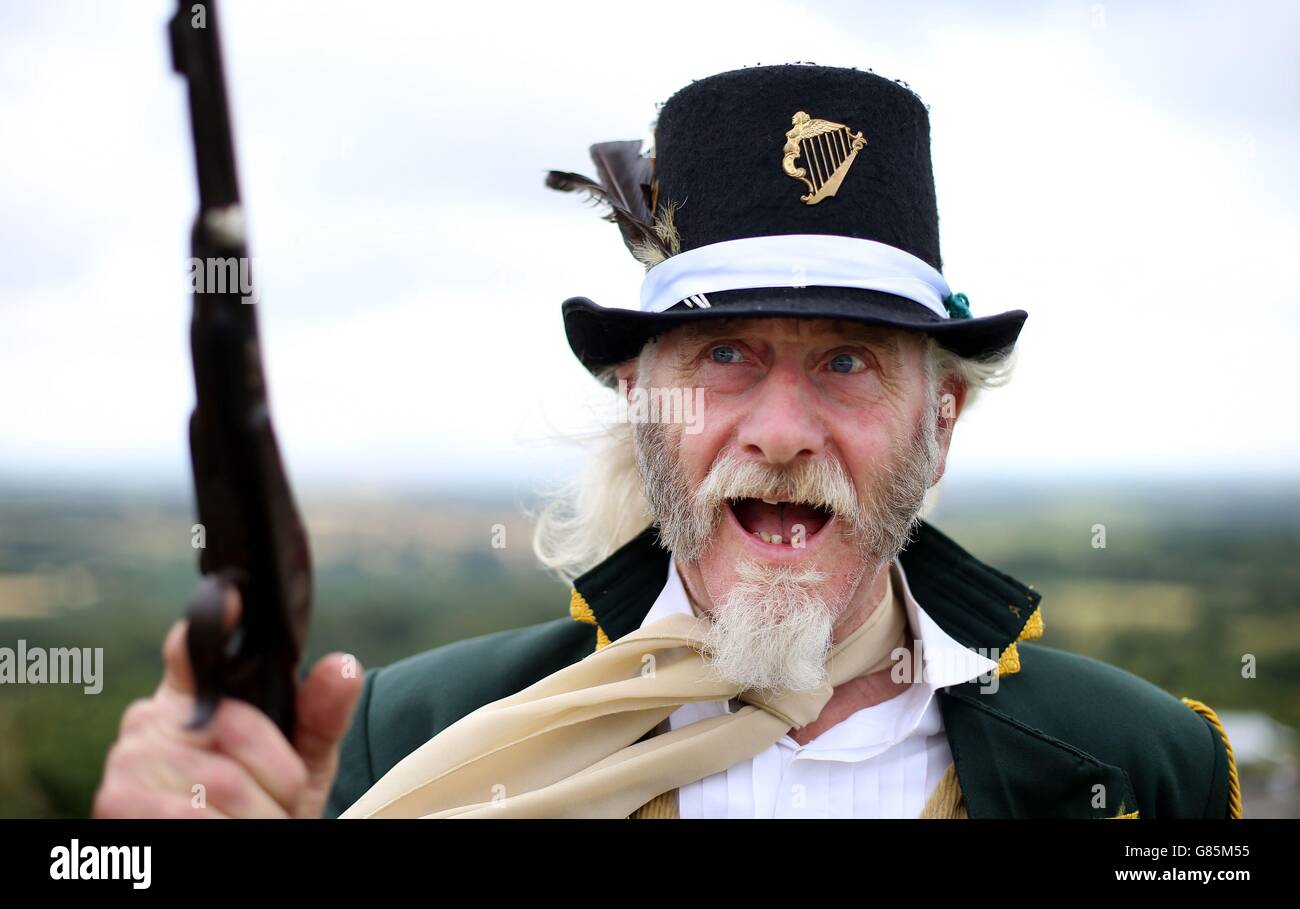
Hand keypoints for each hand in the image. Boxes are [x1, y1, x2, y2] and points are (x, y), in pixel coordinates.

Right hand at [92, 586, 363, 817]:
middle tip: (277, 803)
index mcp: (193, 695)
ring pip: (223, 782)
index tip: (234, 599)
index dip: (214, 622)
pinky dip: (229, 833)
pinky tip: (226, 835)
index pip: (193, 648)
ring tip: (256, 823)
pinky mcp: (116, 804)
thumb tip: (344, 667)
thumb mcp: (301, 763)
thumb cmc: (262, 806)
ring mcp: (128, 761)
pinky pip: (194, 818)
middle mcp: (152, 718)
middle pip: (239, 731)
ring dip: (259, 816)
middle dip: (277, 779)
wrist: (229, 853)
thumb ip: (320, 716)